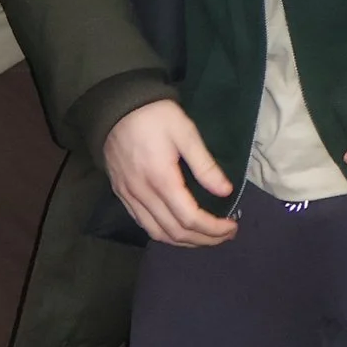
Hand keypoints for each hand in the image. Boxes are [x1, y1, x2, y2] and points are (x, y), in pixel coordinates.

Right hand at [103, 99, 238, 247]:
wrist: (115, 105)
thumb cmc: (154, 115)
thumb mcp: (185, 131)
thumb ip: (205, 165)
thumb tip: (226, 191)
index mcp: (161, 179)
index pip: (190, 219)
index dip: (214, 229)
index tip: (232, 227)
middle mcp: (143, 194)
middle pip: (175, 232)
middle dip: (204, 239)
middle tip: (225, 235)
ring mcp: (128, 196)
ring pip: (157, 233)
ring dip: (184, 241)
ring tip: (205, 237)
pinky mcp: (121, 193)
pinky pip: (142, 223)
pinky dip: (163, 233)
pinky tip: (177, 229)